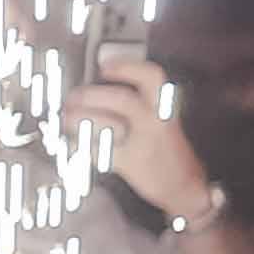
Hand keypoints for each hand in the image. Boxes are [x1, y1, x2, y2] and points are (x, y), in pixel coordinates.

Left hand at [73, 51, 209, 221]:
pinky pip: (98, 150)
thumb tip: (99, 89)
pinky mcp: (130, 164)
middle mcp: (156, 123)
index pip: (153, 78)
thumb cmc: (167, 150)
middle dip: (91, 95)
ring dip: (80, 119)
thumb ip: (140, 103)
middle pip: (122, 99)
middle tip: (74, 97)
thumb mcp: (164, 120)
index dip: (128, 67)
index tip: (105, 67)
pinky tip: (73, 143)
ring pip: (107, 124)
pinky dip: (80, 145)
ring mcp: (143, 143)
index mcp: (165, 108)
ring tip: (68, 118)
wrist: (185, 186)